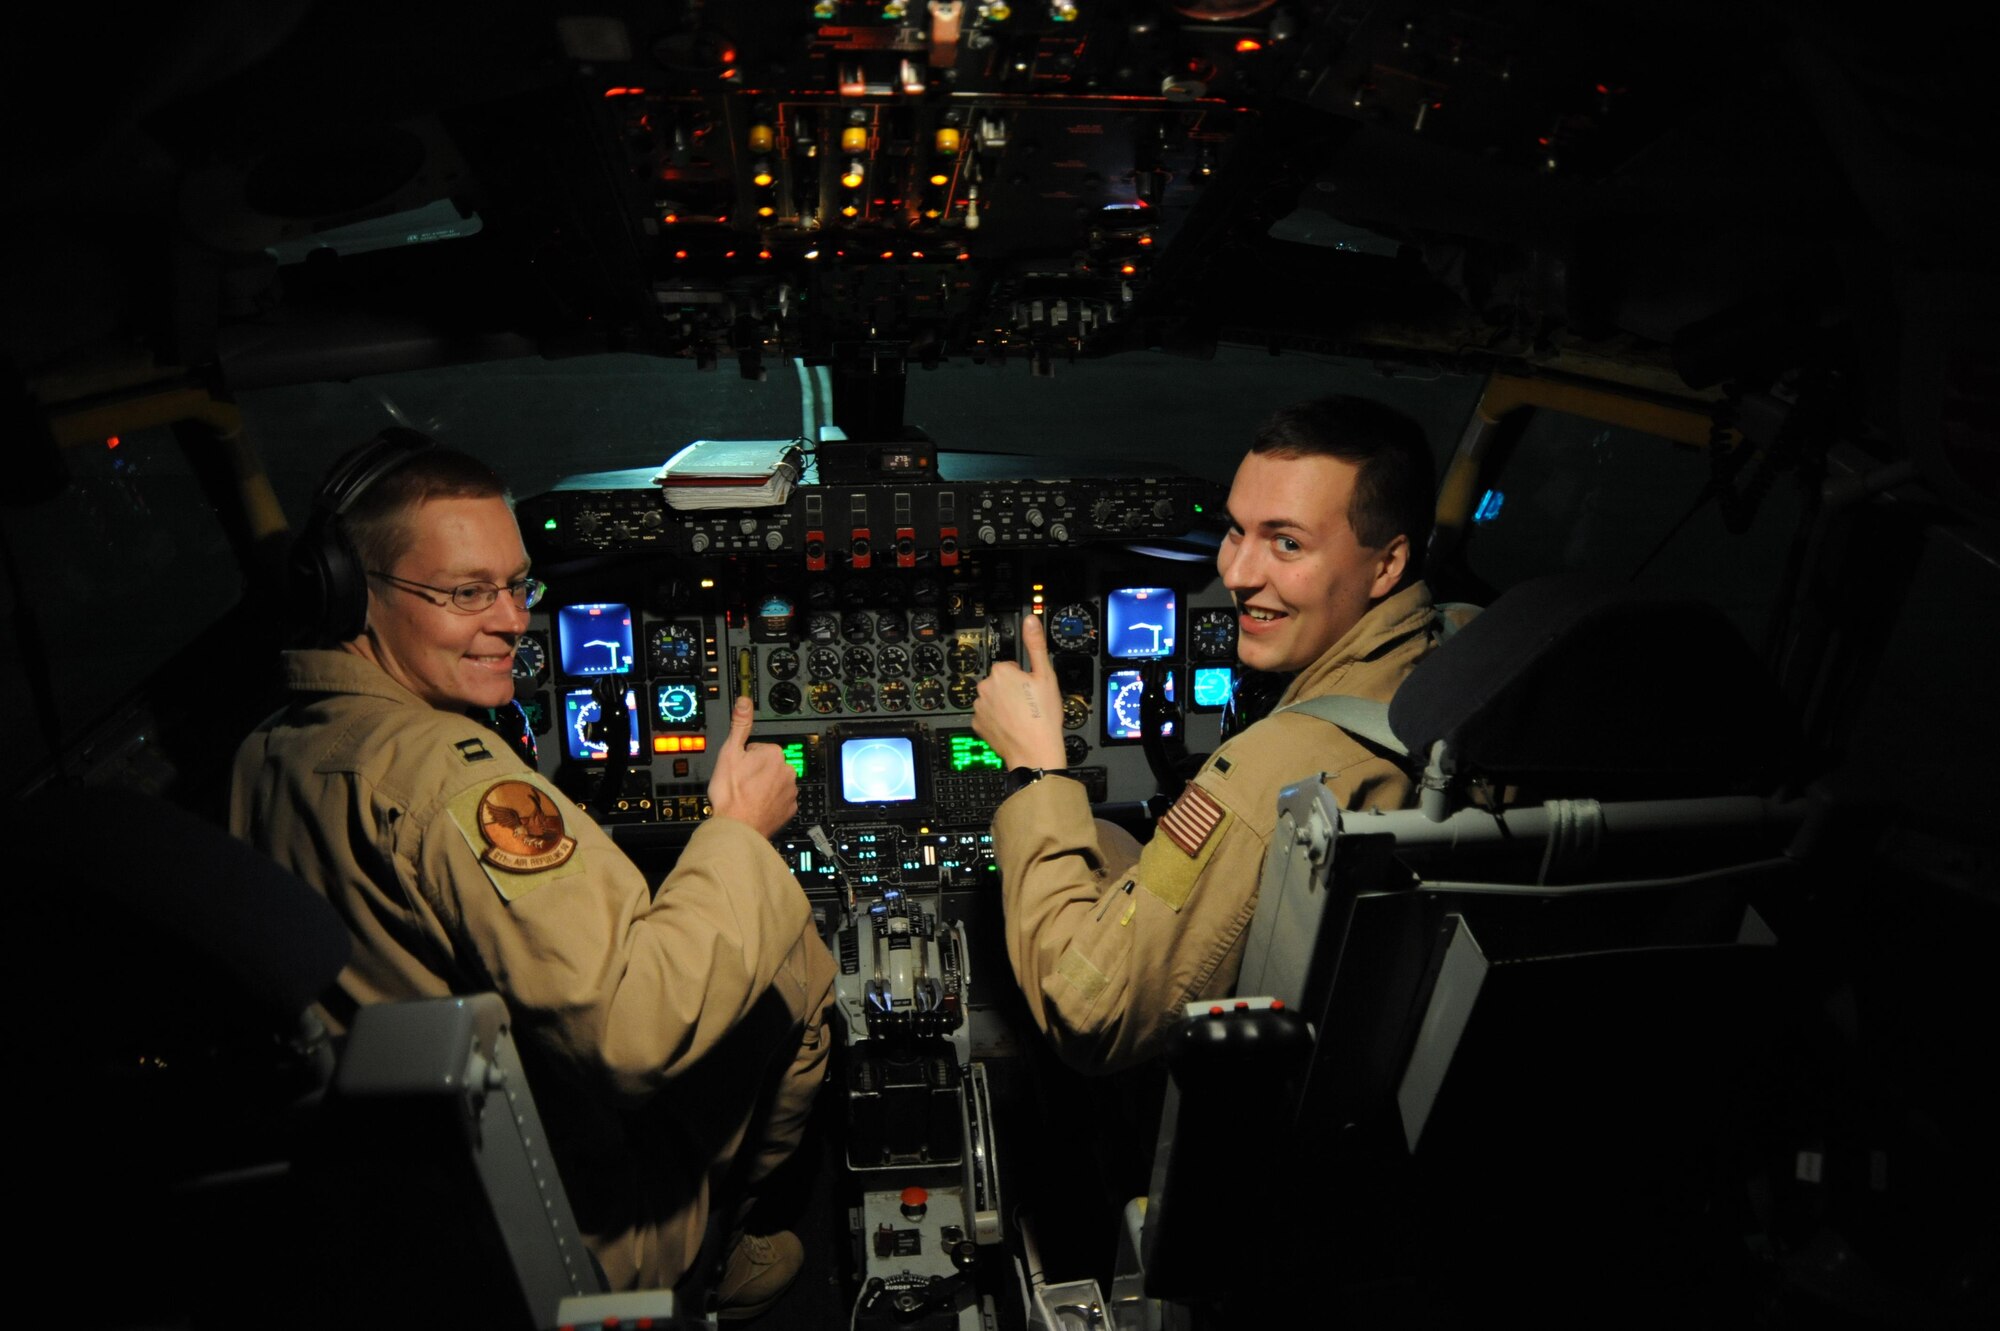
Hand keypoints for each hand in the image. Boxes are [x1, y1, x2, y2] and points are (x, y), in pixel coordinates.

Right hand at [706, 696, 797, 838]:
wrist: (737, 826)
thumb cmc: (731, 793)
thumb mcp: (730, 752)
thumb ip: (740, 725)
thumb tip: (745, 702)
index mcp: (773, 754)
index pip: (759, 748)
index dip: (745, 757)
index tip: (738, 767)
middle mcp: (787, 771)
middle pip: (768, 765)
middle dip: (756, 771)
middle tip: (741, 782)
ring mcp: (790, 791)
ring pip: (775, 783)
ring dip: (764, 787)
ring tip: (748, 795)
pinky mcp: (790, 809)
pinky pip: (780, 800)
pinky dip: (770, 802)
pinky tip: (756, 806)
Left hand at [974, 613, 1067, 769]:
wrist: (1035, 751)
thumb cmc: (1042, 716)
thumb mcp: (1046, 675)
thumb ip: (1035, 645)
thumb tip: (1030, 620)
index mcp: (1000, 672)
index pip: (1010, 666)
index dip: (1023, 676)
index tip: (1031, 687)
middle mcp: (985, 687)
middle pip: (1000, 682)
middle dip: (1012, 689)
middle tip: (1029, 703)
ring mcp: (979, 707)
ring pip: (993, 699)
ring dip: (1004, 704)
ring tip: (1022, 715)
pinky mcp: (978, 724)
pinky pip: (987, 716)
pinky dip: (997, 719)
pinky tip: (1012, 725)